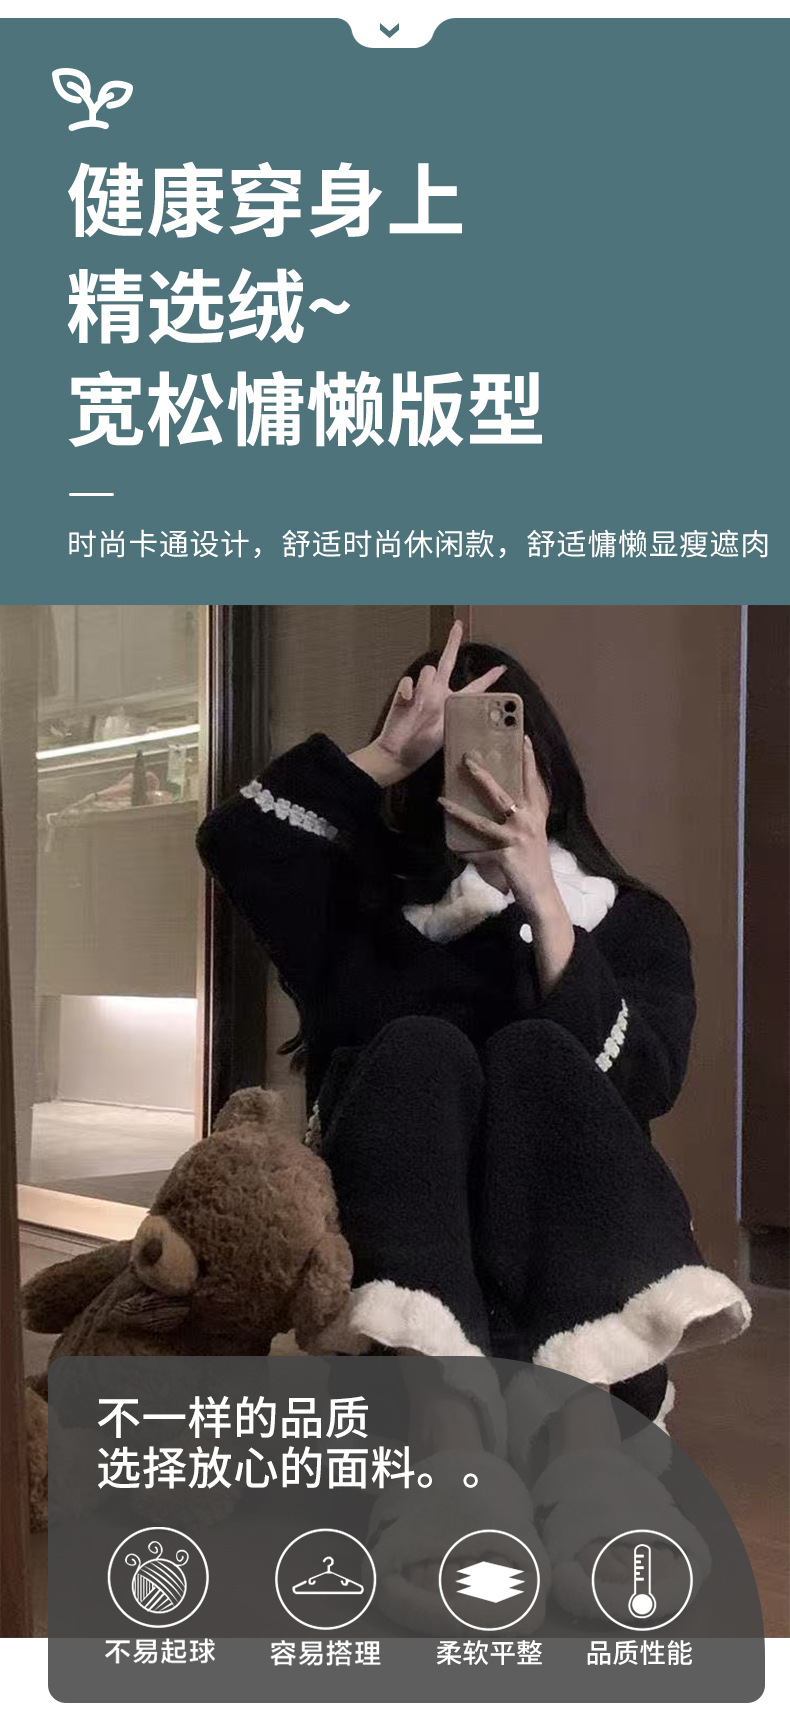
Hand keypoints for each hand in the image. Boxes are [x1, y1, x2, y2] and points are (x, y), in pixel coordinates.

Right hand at [350, 621, 504, 785]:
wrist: (398, 752)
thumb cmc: (423, 746)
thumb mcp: (447, 732)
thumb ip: (451, 711)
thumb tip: (453, 697)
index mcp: (453, 703)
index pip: (475, 686)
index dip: (489, 677)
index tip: (502, 668)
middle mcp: (439, 693)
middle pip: (448, 661)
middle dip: (453, 642)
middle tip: (458, 625)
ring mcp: (421, 692)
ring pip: (428, 670)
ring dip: (426, 684)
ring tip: (421, 708)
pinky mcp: (405, 693)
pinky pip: (408, 681)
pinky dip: (408, 690)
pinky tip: (408, 702)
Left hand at [438, 736, 557, 913]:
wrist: (542, 893)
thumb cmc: (535, 863)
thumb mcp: (534, 834)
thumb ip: (524, 817)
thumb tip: (508, 804)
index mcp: (536, 814)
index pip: (532, 782)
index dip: (529, 760)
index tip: (524, 738)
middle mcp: (527, 822)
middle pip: (502, 793)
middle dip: (483, 775)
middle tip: (467, 759)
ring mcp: (516, 839)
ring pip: (482, 822)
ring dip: (459, 812)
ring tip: (441, 801)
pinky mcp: (505, 856)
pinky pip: (478, 853)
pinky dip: (466, 853)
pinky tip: (455, 850)